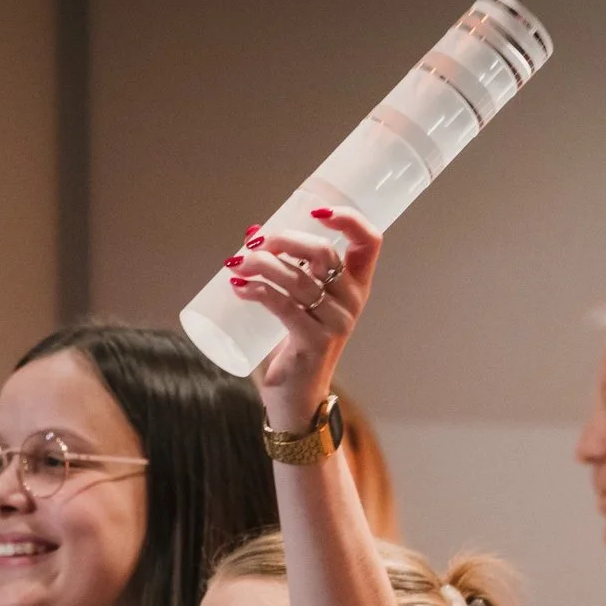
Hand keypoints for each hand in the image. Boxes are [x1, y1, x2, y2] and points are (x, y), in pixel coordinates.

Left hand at [229, 207, 383, 426]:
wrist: (296, 396)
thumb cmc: (296, 342)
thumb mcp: (299, 301)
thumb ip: (285, 268)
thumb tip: (252, 233)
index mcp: (356, 285)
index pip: (369, 242)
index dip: (348, 219)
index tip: (316, 210)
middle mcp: (352, 302)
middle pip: (323, 252)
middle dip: (284, 240)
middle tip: (254, 243)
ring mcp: (336, 323)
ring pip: (297, 278)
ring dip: (262, 264)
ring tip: (237, 264)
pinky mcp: (314, 341)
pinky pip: (283, 306)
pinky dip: (257, 291)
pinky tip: (239, 287)